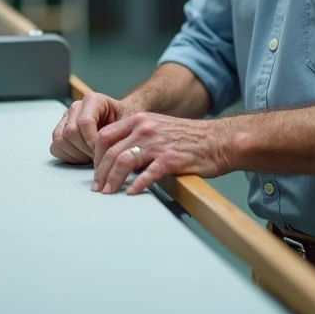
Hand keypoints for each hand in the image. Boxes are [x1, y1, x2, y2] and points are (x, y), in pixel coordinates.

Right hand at [50, 92, 133, 164]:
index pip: (84, 122)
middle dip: (85, 149)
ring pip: (60, 140)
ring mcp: (65, 119)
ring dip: (77, 154)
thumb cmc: (126, 122)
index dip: (92, 141)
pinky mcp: (60, 131)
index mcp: (93, 100)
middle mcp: (76, 107)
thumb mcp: (129, 123)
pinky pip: (55, 147)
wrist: (122, 121)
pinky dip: (68, 157)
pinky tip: (83, 157)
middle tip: (99, 156)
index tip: (103, 151)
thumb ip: (119, 132)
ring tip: (92, 156)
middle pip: (70, 132)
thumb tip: (107, 150)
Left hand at [92, 113, 234, 195]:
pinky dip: (136, 185)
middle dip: (100, 172)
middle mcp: (145, 129)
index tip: (96, 170)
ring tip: (108, 193)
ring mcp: (157, 144)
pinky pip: (147, 174)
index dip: (96, 155)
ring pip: (123, 162)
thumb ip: (137, 136)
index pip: (105, 135)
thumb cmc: (189, 137)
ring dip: (112, 180)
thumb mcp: (158, 127)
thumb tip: (116, 155)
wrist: (218, 140)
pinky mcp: (170, 159)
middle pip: (111, 151)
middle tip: (97, 188)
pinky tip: (131, 193)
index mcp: (140, 120)